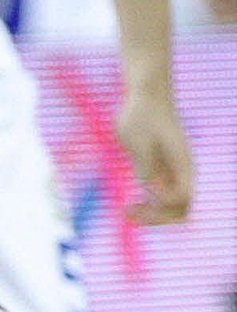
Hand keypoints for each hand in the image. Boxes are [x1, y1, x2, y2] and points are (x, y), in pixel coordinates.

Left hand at [115, 88, 193, 224]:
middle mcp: (182, 172)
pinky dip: (150, 204)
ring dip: (154, 214)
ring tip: (128, 211)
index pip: (181, 200)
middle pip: (181, 209)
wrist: (145, 95)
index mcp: (182, 165)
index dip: (161, 206)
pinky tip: (130, 203)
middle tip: (129, 212)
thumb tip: (147, 186)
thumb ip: (145, 164)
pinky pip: (162, 196)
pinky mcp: (162, 169)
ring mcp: (174, 172)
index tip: (138, 196)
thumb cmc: (140, 115)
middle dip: (158, 217)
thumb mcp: (137, 139)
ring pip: (173, 205)